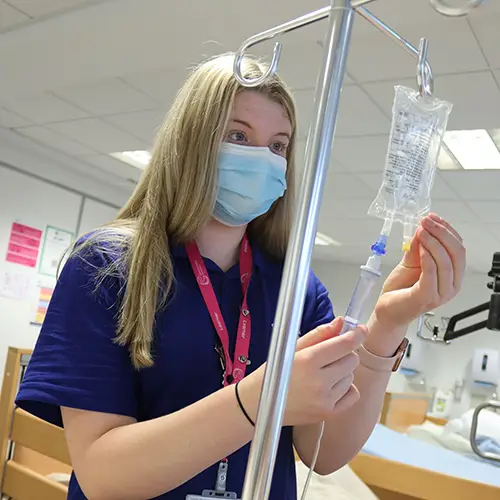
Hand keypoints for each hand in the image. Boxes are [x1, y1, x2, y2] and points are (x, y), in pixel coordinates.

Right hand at [238, 318, 365, 426]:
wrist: (258, 404)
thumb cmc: (274, 373)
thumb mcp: (291, 348)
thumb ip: (319, 334)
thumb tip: (341, 322)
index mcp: (308, 361)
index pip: (343, 345)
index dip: (356, 335)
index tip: (361, 330)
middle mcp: (319, 382)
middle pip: (351, 360)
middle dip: (344, 354)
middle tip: (328, 356)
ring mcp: (325, 400)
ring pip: (351, 377)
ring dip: (342, 372)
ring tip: (322, 373)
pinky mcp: (328, 414)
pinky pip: (352, 395)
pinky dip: (346, 388)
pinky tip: (330, 386)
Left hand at [375, 213, 465, 329]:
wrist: (388, 309)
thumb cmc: (401, 288)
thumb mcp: (411, 261)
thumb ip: (419, 246)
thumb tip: (422, 228)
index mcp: (452, 275)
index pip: (458, 248)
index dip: (447, 230)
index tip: (432, 217)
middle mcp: (451, 285)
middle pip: (457, 254)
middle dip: (442, 233)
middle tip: (426, 222)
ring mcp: (440, 293)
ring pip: (446, 263)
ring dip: (434, 243)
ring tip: (421, 232)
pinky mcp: (426, 297)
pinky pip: (432, 275)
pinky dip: (428, 258)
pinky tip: (421, 248)